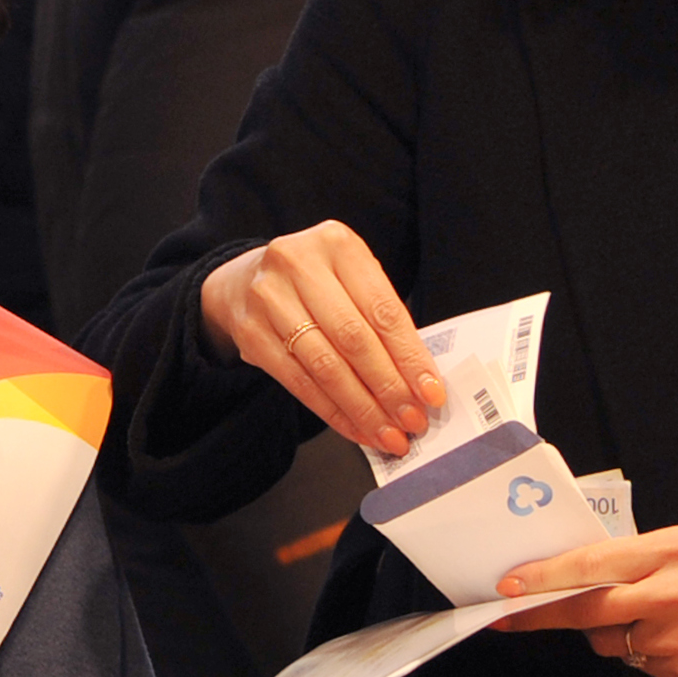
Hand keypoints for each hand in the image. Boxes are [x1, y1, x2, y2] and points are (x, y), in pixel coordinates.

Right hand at [201, 222, 441, 456]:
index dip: (409, 356)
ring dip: (362, 407)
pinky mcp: (250, 331)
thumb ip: (382, 319)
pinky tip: (354, 427)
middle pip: (353, 339)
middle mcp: (298, 264)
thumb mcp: (352, 279)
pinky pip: (298, 381)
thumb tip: (418, 381)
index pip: (382, 310)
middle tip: (411, 419)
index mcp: (337, 244)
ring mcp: (268, 297)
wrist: (246, 280)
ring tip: (387, 432)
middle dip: (388, 387)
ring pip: (325, 365)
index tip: (431, 392)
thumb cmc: (316, 282)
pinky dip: (331, 411)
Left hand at [491, 529, 677, 676]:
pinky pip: (642, 666)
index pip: (592, 568)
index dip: (545, 579)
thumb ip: (633, 555)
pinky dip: (645, 653)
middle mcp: (671, 600)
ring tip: (648, 613)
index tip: (507, 587)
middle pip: (588, 613)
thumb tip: (576, 572)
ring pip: (611, 644)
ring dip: (611, 631)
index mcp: (670, 556)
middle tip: (509, 614)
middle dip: (544, 614)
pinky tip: (676, 636)